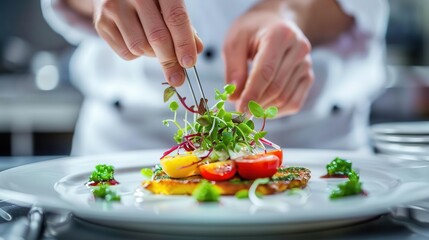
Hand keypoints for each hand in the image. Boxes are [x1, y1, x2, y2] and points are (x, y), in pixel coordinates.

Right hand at [92, 0, 203, 85]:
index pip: (175, 18)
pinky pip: (126, 53)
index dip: (184, 44)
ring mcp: (114, 7)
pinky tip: (138, 41)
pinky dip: (137, 55)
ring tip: (153, 46)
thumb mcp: (168, 5)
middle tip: (178, 76)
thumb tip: (196, 51)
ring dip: (152, 55)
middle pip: (157, 37)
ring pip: (140, 47)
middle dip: (170, 61)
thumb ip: (184, 26)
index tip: (189, 63)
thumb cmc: (147, 0)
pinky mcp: (101, 22)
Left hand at [223, 1, 313, 116]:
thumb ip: (234, 69)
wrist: (275, 23)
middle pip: (276, 88)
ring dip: (265, 109)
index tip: (239, 109)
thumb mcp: (235, 41)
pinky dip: (277, 111)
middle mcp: (299, 48)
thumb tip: (234, 98)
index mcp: (280, 35)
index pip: (266, 72)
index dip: (252, 94)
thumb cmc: (252, 31)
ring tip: (249, 106)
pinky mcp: (308, 76)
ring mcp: (306, 63)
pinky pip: (295, 102)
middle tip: (240, 110)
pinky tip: (263, 107)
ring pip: (285, 98)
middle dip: (256, 103)